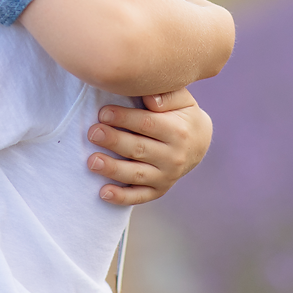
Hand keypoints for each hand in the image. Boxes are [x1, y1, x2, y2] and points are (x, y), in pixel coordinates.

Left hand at [86, 86, 212, 205]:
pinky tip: (103, 193)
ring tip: (92, 162)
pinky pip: (140, 196)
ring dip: (113, 169)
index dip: (124, 118)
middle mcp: (174, 157)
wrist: (200, 143)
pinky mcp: (159, 190)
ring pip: (136, 174)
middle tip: (93, 133)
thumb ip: (166, 95)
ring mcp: (166, 176)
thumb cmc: (182, 115)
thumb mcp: (182, 100)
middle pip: (139, 149)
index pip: (147, 124)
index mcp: (178, 131)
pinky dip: (121, 197)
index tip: (103, 113)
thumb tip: (150, 98)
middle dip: (114, 141)